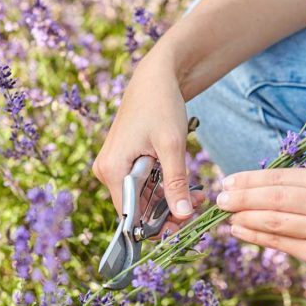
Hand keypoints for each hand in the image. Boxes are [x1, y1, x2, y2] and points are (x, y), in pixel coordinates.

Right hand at [91, 56, 202, 232]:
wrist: (155, 77)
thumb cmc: (161, 105)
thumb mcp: (172, 146)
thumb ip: (176, 182)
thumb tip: (183, 216)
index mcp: (112, 170)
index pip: (130, 215)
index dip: (157, 227)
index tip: (184, 228)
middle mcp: (108, 171)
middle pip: (136, 209)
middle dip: (168, 214)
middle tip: (197, 210)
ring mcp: (115, 167)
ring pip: (142, 199)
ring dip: (170, 202)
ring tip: (198, 198)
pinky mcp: (125, 162)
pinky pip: (143, 186)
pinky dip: (164, 190)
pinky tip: (187, 189)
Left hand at [216, 167, 305, 282]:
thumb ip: (301, 186)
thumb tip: (252, 186)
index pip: (281, 176)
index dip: (250, 179)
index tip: (228, 180)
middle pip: (274, 197)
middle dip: (242, 197)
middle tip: (220, 197)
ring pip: (274, 221)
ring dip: (245, 217)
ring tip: (226, 215)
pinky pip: (281, 243)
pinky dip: (256, 236)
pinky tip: (239, 230)